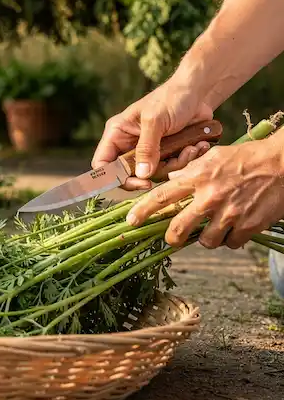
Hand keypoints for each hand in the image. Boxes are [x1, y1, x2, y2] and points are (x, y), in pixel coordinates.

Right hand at [93, 79, 214, 189]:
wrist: (198, 93)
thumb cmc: (171, 98)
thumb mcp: (155, 121)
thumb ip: (147, 148)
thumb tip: (142, 175)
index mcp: (117, 134)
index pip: (103, 163)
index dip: (116, 177)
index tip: (140, 181)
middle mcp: (129, 145)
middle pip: (132, 174)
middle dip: (156, 172)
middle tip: (173, 163)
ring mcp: (148, 151)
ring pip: (155, 173)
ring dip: (177, 164)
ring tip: (191, 148)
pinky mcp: (166, 153)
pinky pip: (172, 168)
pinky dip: (187, 160)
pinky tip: (196, 146)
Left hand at [126, 136, 283, 248]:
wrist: (283, 163)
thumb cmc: (248, 158)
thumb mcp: (214, 156)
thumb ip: (191, 170)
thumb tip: (171, 179)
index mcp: (198, 178)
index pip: (162, 196)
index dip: (143, 211)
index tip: (131, 221)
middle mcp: (210, 197)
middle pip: (179, 228)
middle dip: (172, 237)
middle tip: (172, 238)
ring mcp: (230, 213)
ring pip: (206, 241)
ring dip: (207, 238)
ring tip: (214, 227)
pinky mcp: (249, 225)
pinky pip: (231, 243)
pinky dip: (231, 239)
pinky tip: (235, 228)